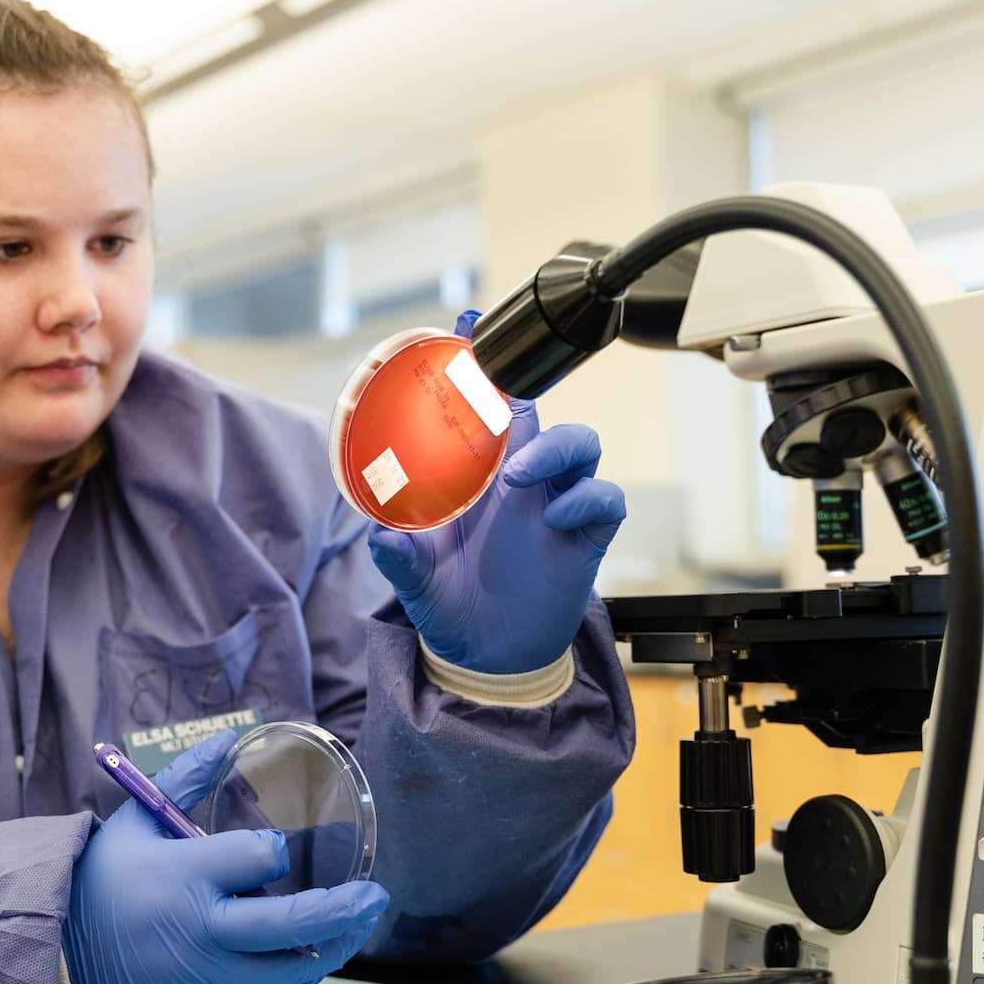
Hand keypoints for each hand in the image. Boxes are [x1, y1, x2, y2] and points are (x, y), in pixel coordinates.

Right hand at [62, 732, 390, 983]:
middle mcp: (201, 932)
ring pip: (294, 969)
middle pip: (294, 924)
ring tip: (360, 921)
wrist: (61, 965)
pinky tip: (321, 955)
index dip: (274, 850)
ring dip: (337, 944)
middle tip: (375, 894)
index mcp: (183, 876)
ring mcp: (208, 980)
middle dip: (345, 908)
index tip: (273, 850)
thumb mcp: (134, 823)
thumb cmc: (103, 886)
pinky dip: (302, 977)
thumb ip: (185, 779)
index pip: (259, 858)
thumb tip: (228, 737)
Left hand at [368, 310, 626, 675]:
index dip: (480, 367)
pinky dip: (586, 499)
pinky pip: (604, 500)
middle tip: (505, 387)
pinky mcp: (584, 536)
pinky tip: (556, 520)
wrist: (488, 658)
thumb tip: (378, 533)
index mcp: (478, 477)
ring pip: (582, 445)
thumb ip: (399, 557)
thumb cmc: (451, 605)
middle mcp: (521, 481)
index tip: (465, 325)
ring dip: (555, 450)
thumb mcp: (416, 580)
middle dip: (527, 385)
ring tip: (520, 476)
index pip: (484, 409)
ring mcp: (556, 504)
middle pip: (539, 412)